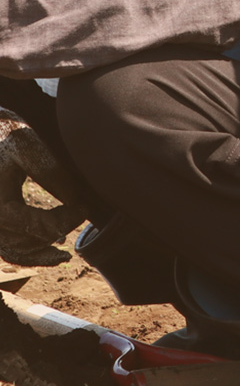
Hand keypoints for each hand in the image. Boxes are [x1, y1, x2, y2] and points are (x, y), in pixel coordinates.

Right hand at [0, 108, 86, 265]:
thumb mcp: (27, 146)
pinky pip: (9, 246)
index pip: (38, 226)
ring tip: (67, 244)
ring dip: (42, 249)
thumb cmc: (4, 134)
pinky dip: (29, 250)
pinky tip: (51, 245)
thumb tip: (77, 202)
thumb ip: (51, 173)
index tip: (85, 208)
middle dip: (57, 232)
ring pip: (15, 251)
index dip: (66, 220)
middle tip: (81, 214)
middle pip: (26, 244)